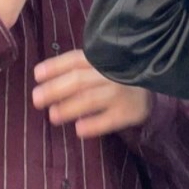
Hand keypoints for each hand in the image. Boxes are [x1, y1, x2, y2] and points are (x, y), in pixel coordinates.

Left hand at [32, 49, 152, 138]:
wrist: (151, 90)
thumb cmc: (115, 77)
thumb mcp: (100, 66)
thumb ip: (76, 69)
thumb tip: (40, 76)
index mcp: (102, 58)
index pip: (75, 60)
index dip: (55, 67)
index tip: (37, 75)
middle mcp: (111, 73)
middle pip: (79, 80)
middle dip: (55, 89)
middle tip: (36, 99)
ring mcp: (121, 92)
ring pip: (91, 99)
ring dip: (69, 108)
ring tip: (52, 116)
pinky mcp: (129, 112)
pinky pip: (109, 120)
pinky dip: (93, 125)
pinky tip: (79, 130)